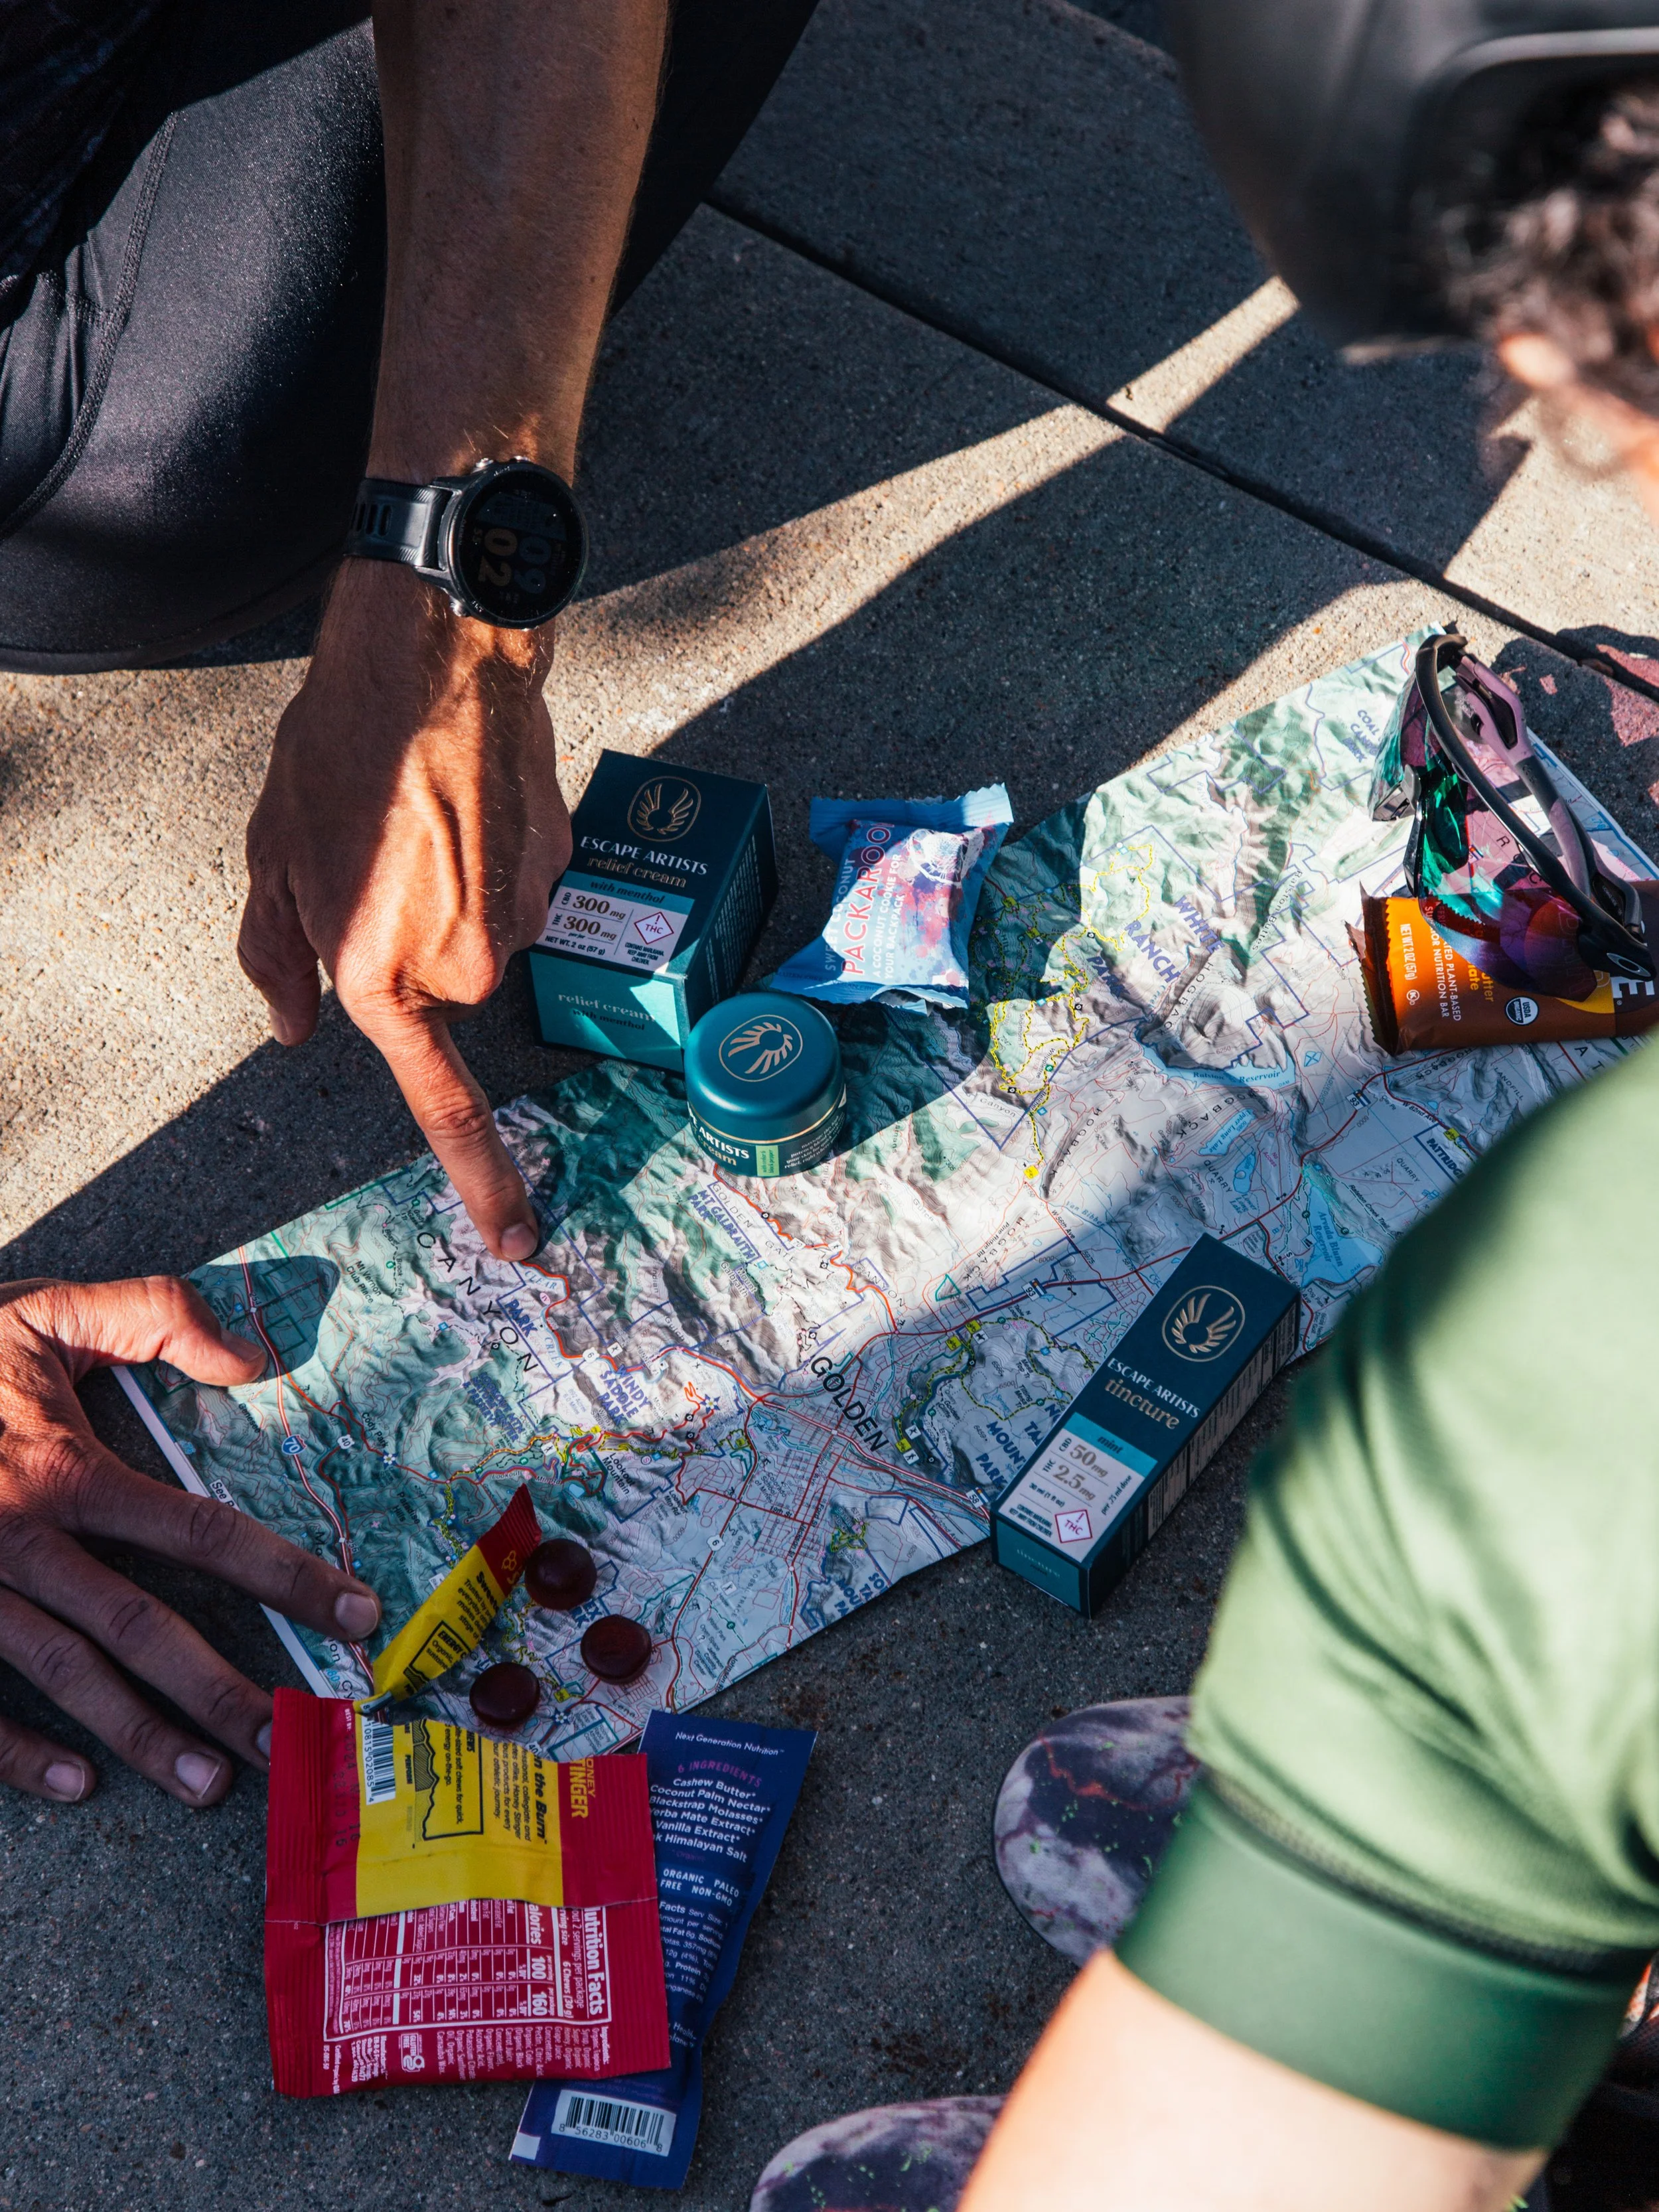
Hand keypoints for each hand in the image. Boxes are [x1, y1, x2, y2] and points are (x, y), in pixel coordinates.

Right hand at [0, 1276, 382, 1805]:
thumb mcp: (49, 1310)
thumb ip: (156, 1314)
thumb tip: (257, 1351)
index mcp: (64, 1471)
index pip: (202, 1530)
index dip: (287, 1575)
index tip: (359, 1612)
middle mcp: (19, 1537)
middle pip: (139, 1625)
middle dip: (222, 1688)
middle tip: (294, 1739)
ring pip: (65, 1674)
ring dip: (140, 1734)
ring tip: (213, 1782)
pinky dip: (17, 1751)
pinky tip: (76, 1784)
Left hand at [237, 562, 568, 1259]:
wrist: (443, 649)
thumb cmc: (342, 745)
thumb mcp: (270, 856)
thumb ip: (277, 959)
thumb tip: (293, 1026)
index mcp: (386, 970)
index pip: (440, 1102)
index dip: (482, 1180)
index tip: (513, 1236)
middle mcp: (468, 960)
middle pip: (444, 991)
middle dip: (410, 943)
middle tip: (377, 858)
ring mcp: (527, 915)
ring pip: (483, 940)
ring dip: (450, 895)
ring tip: (418, 814)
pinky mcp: (564, 870)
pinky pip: (519, 894)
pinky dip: (491, 861)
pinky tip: (463, 798)